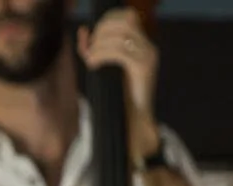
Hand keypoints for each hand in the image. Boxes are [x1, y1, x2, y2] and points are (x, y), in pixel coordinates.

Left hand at [77, 8, 159, 164]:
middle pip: (122, 21)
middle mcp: (149, 47)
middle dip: (101, 31)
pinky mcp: (143, 68)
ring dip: (99, 44)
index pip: (126, 16)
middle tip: (91, 49)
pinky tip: (93, 65)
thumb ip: (93, 48)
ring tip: (91, 59)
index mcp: (143, 45)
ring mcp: (148, 57)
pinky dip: (101, 55)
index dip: (106, 21)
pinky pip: (118, 51)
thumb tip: (83, 30)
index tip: (93, 37)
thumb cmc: (119, 97)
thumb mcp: (104, 67)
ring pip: (119, 35)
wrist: (135, 122)